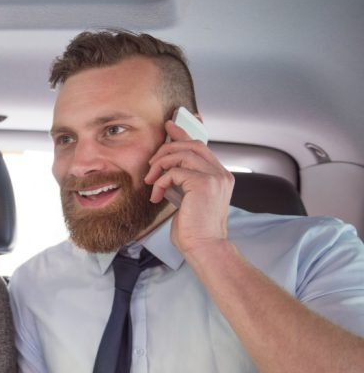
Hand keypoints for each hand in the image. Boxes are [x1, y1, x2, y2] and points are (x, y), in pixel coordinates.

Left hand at [144, 119, 234, 257]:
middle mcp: (221, 173)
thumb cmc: (193, 229)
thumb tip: (165, 168)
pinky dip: (161, 181)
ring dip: (161, 164)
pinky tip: (156, 196)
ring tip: (150, 180)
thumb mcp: (186, 199)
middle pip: (193, 145)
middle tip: (151, 161)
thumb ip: (182, 181)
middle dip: (168, 147)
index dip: (184, 134)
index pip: (201, 147)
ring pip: (183, 154)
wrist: (203, 246)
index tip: (170, 126)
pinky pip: (175, 171)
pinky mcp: (203, 184)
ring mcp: (215, 177)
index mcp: (219, 176)